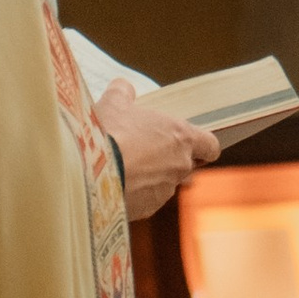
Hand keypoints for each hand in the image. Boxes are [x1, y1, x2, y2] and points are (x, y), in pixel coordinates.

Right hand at [98, 77, 221, 221]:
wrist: (88, 171)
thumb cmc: (108, 131)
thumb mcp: (113, 103)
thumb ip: (123, 93)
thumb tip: (123, 88)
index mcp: (181, 137)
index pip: (210, 146)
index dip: (203, 146)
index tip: (194, 144)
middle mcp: (180, 166)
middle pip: (186, 165)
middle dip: (168, 160)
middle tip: (144, 151)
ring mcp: (164, 191)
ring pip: (164, 184)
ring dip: (150, 178)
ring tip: (123, 168)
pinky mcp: (146, 209)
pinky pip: (145, 200)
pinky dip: (135, 194)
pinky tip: (114, 184)